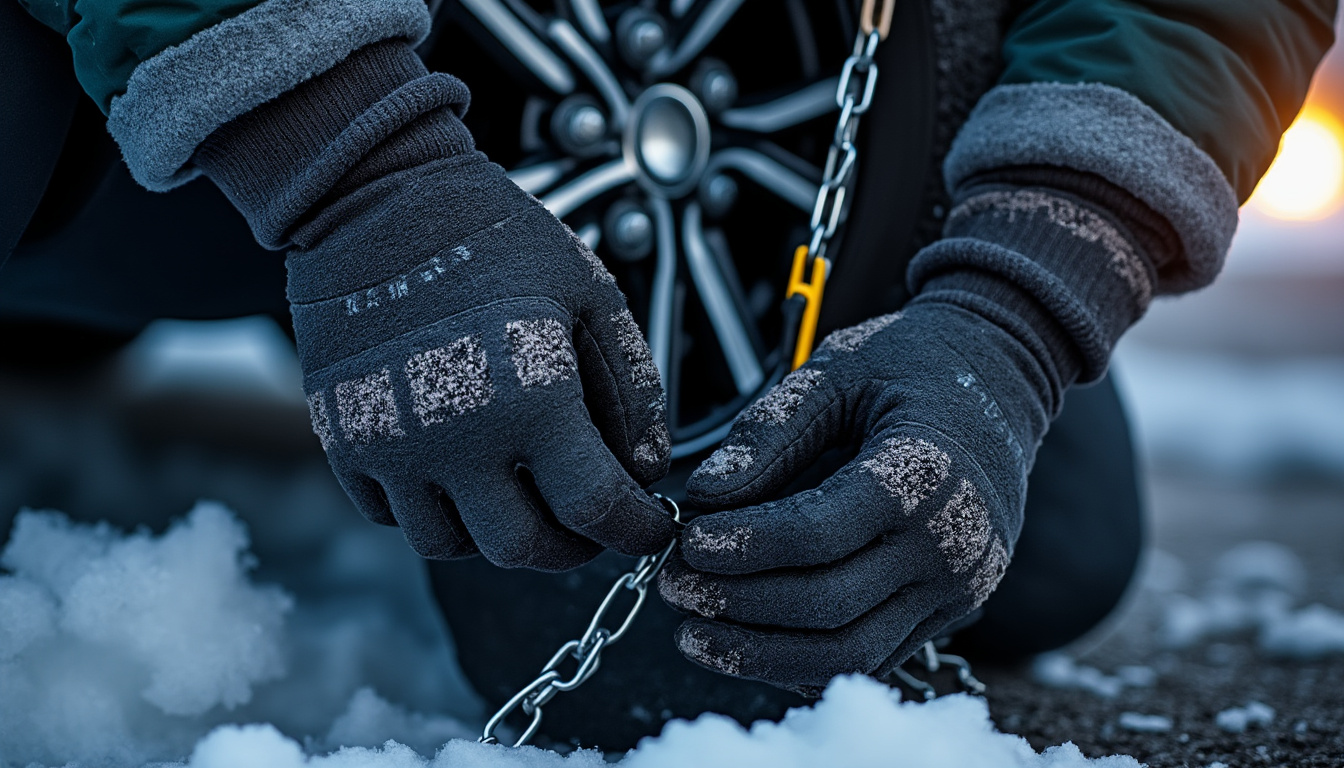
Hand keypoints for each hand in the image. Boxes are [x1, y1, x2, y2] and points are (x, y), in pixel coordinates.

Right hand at [292, 153, 673, 570]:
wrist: (373, 198)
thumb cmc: (491, 236)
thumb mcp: (590, 292)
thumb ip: (631, 386)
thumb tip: (647, 467)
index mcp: (529, 397)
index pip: (597, 511)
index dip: (637, 531)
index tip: (651, 528)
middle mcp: (456, 437)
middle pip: (524, 550)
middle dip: (571, 547)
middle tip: (590, 520)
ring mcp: (392, 447)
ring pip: (453, 546)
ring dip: (498, 532)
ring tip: (523, 489)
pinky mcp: (345, 443)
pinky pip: (395, 517)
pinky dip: (437, 510)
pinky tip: (462, 468)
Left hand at [659, 301, 1048, 691]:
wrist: (1004, 381)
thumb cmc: (914, 365)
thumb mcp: (836, 371)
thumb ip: (768, 433)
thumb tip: (701, 497)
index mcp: (925, 473)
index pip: (817, 534)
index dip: (742, 547)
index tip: (685, 544)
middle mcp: (952, 543)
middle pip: (827, 606)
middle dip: (737, 605)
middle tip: (672, 589)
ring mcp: (958, 587)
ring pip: (848, 654)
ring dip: (761, 654)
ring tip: (694, 634)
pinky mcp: (951, 612)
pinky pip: (872, 660)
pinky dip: (804, 663)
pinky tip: (749, 643)